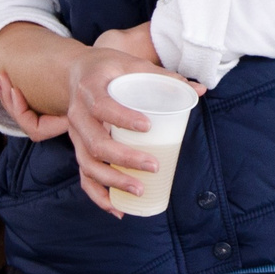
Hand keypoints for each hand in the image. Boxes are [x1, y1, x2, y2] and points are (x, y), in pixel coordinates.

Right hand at [0, 23, 198, 216]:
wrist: (75, 73)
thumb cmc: (110, 68)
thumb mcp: (133, 64)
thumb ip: (165, 78)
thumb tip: (199, 90)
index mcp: (92, 89)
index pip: (102, 106)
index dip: (122, 118)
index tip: (147, 126)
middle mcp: (78, 114)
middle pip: (94, 143)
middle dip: (124, 159)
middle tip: (154, 166)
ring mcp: (75, 135)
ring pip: (87, 164)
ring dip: (112, 182)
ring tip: (139, 190)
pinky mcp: (77, 149)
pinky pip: (83, 177)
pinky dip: (98, 196)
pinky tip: (117, 209)